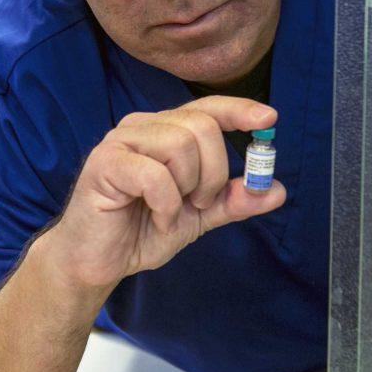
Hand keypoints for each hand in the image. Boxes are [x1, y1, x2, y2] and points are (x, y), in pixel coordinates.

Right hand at [45, 96, 284, 290]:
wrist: (95, 262)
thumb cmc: (139, 231)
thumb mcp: (197, 217)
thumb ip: (232, 201)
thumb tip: (276, 189)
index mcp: (164, 131)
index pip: (207, 108)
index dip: (239, 110)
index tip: (269, 119)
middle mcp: (143, 127)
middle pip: (202, 126)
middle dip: (214, 172)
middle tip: (198, 203)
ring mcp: (121, 141)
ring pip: (181, 144)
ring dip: (188, 188)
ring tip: (171, 211)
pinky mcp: (104, 163)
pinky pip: (155, 175)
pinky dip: (166, 204)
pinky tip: (156, 218)